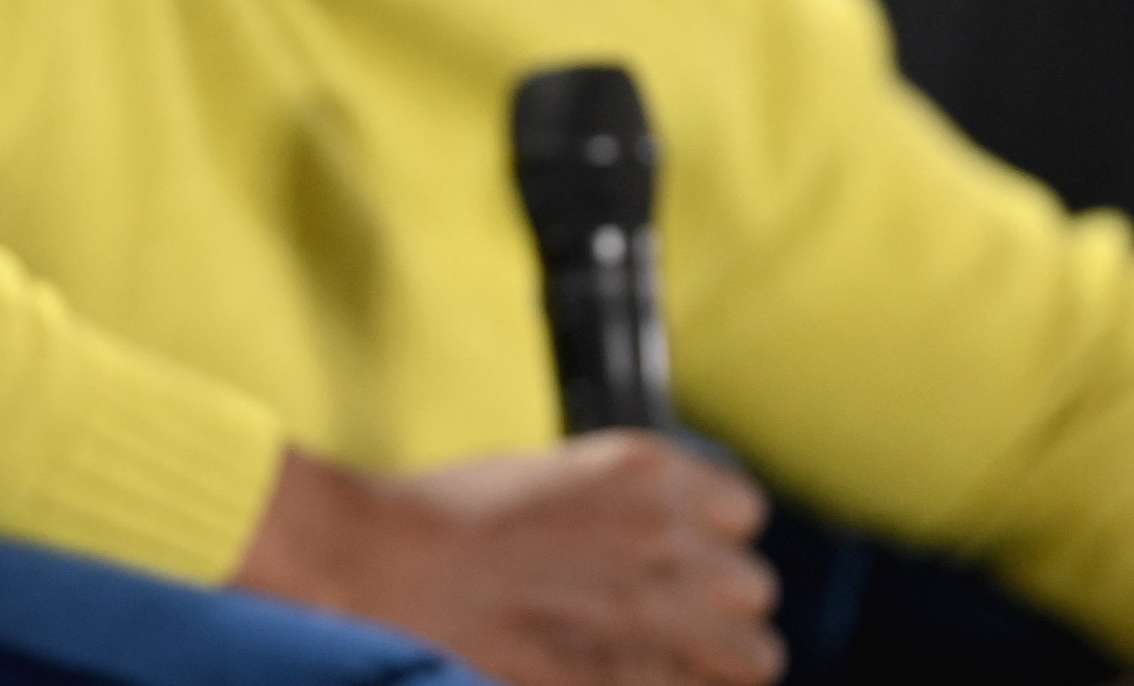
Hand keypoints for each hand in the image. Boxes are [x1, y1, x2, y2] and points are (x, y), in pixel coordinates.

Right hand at [235, 431, 781, 685]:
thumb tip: (671, 541)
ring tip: (663, 661)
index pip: (743, 512)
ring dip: (714, 661)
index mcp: (643, 468)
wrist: (381, 561)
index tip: (678, 558)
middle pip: (753, 588)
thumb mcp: (550, 474)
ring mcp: (648, 607)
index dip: (710, 541)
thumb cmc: (447, 515)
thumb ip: (627, 503)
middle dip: (716, 607)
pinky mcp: (622, 671)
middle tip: (664, 618)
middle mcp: (662, 532)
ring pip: (753, 655)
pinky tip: (627, 676)